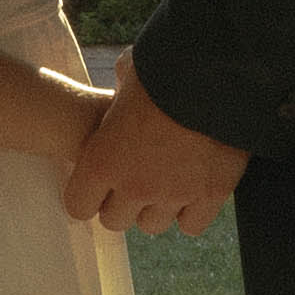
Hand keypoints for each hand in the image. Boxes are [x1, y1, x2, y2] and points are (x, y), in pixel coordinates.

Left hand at [65, 57, 250, 235]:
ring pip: (153, 224)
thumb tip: (123, 75)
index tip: (99, 180)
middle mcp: (134, 186)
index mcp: (102, 160)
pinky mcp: (211, 196)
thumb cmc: (166, 69)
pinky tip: (193, 190)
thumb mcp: (129, 70)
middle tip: (134, 177)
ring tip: (164, 182)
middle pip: (115, 220)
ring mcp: (173, 195)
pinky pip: (191, 225)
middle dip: (121, 201)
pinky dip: (191, 212)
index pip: (79, 205)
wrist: (216, 77)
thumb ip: (119, 83)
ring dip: (155, 207)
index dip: (88, 193)